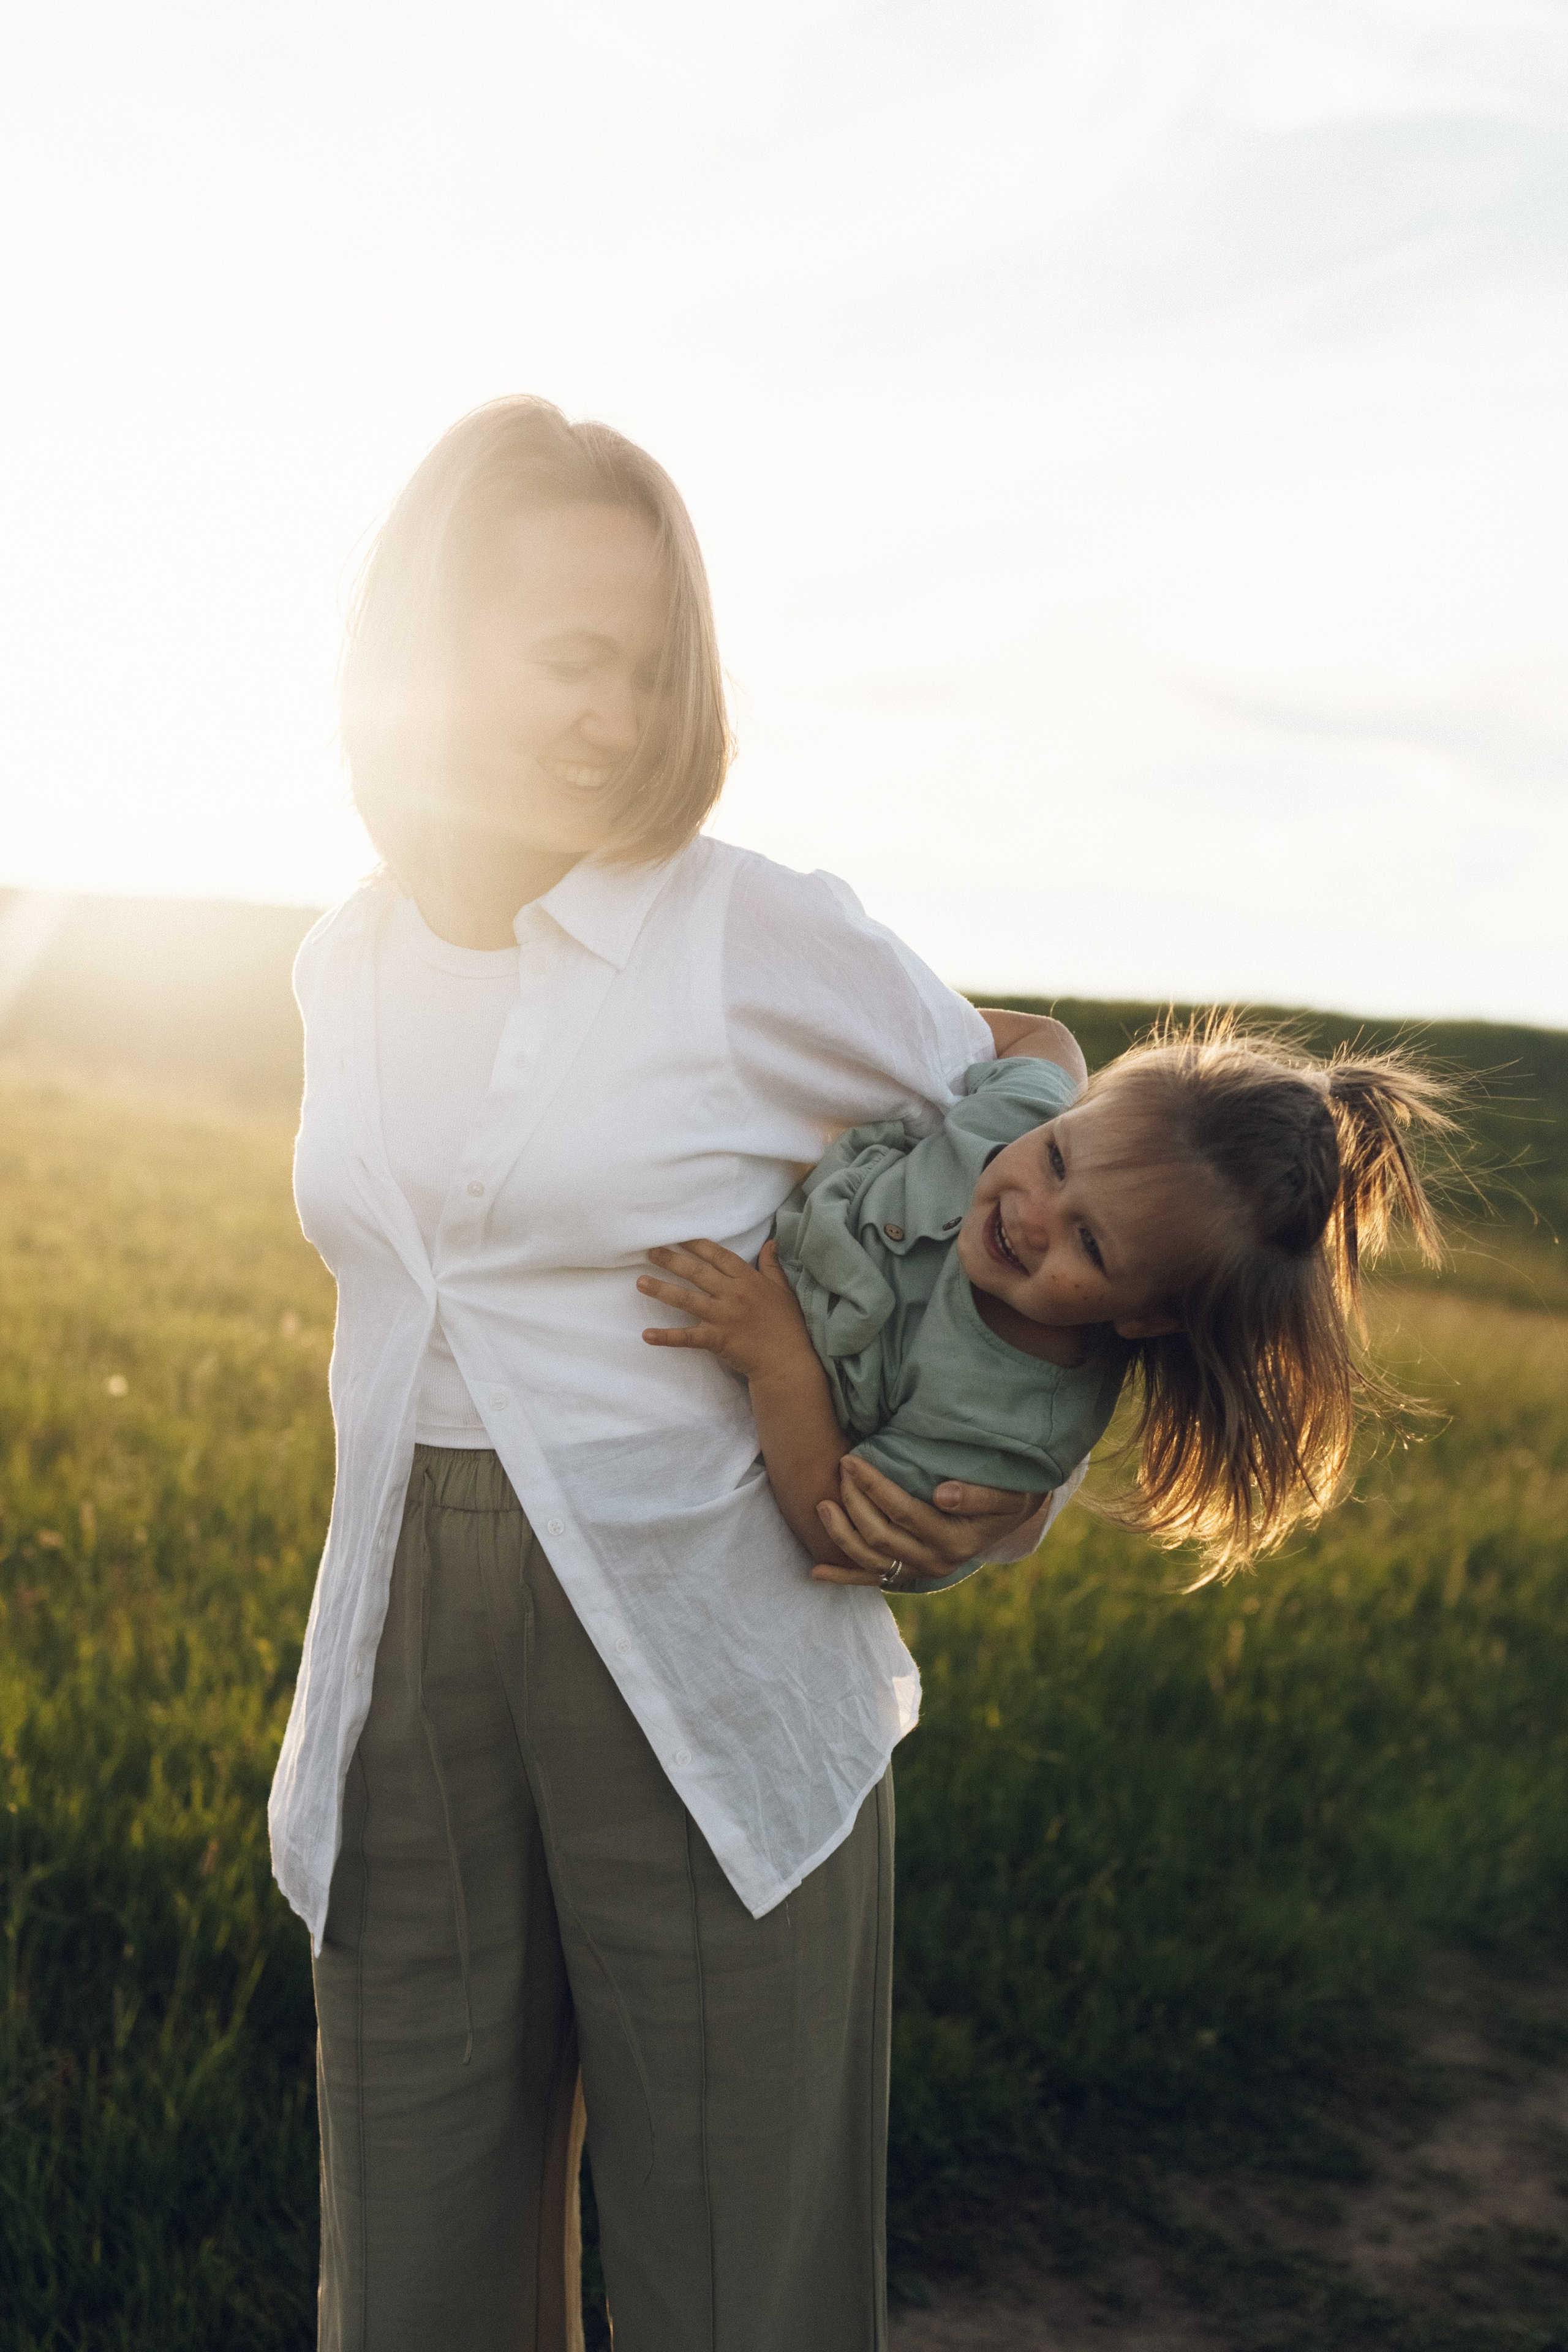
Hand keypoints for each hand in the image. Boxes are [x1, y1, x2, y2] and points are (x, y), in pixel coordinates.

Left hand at [639, 1239, 814, 1381]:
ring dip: (661, 1290)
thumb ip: (772, 1265)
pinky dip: (667, 1337)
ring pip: (687, 1299)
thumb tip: (771, 1242)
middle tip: (649, 1251)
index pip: (718, 1256)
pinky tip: (647, 1335)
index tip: (678, 1236)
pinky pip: (687, 1337)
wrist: (787, 1361)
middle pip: (697, 1272)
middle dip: (672, 1260)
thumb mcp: (783, 1289)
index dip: (697, 1245)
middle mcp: (733, 1294)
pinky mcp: (717, 1339)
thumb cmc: (787, 1324)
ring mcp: (723, 1316)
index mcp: (748, 1279)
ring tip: (640, 1282)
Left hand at [811, 1454, 1045, 1588]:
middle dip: (854, 1503)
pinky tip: (815, 1571)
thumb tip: (944, 1495)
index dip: (874, 1487)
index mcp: (955, 1543)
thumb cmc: (1009, 1495)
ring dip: (841, 1537)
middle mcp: (936, 1563)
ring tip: (821, 1506)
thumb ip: (980, 1496)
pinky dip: (843, 1576)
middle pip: (881, 1537)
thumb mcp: (1008, 1493)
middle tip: (838, 1470)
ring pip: (871, 1561)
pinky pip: (872, 1579)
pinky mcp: (910, 1575)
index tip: (851, 1460)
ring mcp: (921, 1572)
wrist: (1012, 1515)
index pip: (904, 1513)